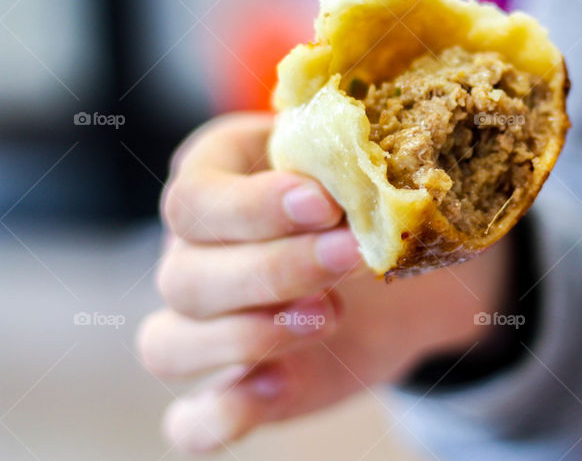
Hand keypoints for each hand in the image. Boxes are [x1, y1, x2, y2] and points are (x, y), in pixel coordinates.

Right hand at [137, 113, 508, 452]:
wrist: (406, 280)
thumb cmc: (372, 205)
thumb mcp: (365, 173)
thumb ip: (349, 168)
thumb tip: (363, 176)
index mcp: (216, 182)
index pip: (195, 200)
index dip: (253, 207)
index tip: (324, 204)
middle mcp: (194, 255)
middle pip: (186, 275)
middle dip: (274, 269)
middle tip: (351, 255)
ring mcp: (205, 327)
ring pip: (170, 345)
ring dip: (249, 334)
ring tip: (331, 314)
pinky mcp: (235, 387)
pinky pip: (192, 420)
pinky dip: (220, 415)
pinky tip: (279, 385)